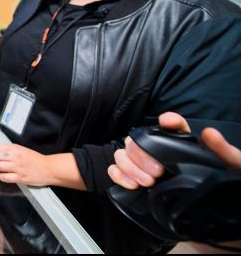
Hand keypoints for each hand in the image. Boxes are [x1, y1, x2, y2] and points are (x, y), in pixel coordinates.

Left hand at [0, 143, 50, 184]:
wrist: (48, 168)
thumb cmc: (35, 160)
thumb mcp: (21, 150)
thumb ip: (9, 150)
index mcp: (14, 148)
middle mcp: (15, 156)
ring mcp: (17, 167)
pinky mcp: (20, 177)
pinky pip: (5, 177)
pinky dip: (0, 176)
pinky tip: (1, 175)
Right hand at [108, 112, 240, 189]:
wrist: (214, 223)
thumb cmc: (221, 193)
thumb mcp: (231, 172)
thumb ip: (225, 153)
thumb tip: (209, 133)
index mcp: (185, 147)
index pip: (174, 126)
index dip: (169, 122)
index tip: (168, 122)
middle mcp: (161, 154)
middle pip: (138, 140)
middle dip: (142, 154)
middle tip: (156, 173)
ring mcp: (145, 168)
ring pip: (123, 155)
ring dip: (130, 167)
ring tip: (145, 182)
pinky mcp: (134, 183)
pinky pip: (115, 171)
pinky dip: (118, 176)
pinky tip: (131, 185)